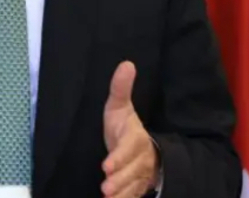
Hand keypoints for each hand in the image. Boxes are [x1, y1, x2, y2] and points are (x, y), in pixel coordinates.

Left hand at [101, 61, 158, 197]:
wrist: (142, 148)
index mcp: (136, 138)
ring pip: (133, 186)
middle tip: (106, 187)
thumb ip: (121, 88)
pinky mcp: (136, 187)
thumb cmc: (125, 127)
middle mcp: (140, 158)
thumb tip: (126, 63)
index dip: (120, 157)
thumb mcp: (120, 107)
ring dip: (122, 192)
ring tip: (108, 196)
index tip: (106, 166)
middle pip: (132, 171)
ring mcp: (139, 175)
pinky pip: (132, 195)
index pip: (130, 148)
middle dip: (120, 179)